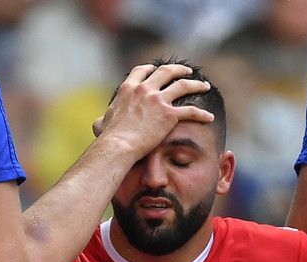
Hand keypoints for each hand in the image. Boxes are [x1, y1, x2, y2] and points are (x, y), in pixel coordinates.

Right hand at [91, 63, 214, 149]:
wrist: (118, 145)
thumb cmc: (108, 138)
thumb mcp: (101, 123)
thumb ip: (102, 120)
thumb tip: (97, 123)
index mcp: (128, 89)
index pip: (142, 71)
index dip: (151, 69)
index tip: (157, 70)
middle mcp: (145, 89)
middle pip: (166, 72)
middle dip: (178, 70)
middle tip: (187, 71)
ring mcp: (158, 100)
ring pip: (183, 85)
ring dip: (195, 84)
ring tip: (204, 85)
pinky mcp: (169, 115)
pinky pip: (191, 111)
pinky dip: (202, 114)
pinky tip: (209, 117)